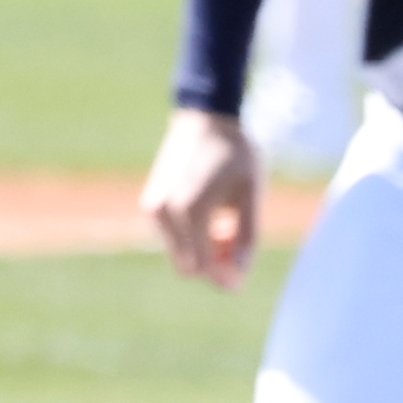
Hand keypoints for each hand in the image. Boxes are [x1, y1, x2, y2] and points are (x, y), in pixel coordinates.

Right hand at [145, 108, 266, 289]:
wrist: (206, 119)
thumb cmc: (236, 154)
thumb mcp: (252, 195)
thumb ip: (247, 237)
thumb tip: (239, 275)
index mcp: (190, 209)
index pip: (204, 266)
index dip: (224, 280)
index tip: (241, 283)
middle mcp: (165, 212)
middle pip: (189, 267)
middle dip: (214, 266)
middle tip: (237, 245)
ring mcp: (153, 209)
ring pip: (179, 255)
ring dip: (203, 252)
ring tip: (227, 226)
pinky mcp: (151, 205)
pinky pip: (172, 240)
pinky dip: (191, 240)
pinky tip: (212, 218)